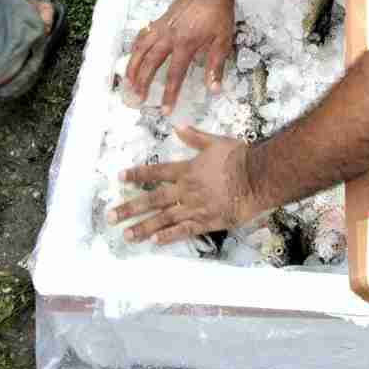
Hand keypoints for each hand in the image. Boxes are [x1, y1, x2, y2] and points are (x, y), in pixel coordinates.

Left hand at [107, 126, 260, 243]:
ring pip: (164, 219)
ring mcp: (195, 207)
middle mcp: (186, 190)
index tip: (120, 177)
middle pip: (153, 200)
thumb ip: (195, 137)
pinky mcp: (207, 221)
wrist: (256, 177)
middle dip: (131, 208)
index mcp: (186, 169)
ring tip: (127, 235)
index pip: (156, 172)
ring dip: (144, 227)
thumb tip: (178, 127)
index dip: (137, 175)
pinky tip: (155, 241)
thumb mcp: (216, 141)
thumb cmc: (238, 156)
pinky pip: (184, 230)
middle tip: (111, 217)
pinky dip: (169, 236)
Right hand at [126, 0, 234, 112]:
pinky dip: (135, 47)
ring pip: (141, 49)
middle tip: (138, 99)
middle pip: (150, 63)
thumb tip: (214, 89)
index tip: (165, 109)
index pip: (174, 74)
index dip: (169, 93)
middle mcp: (170, 36)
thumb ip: (216, 65)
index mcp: (186, 43)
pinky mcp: (159, 19)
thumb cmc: (219, 13)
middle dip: (142, 83)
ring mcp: (162, 26)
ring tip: (128, 83)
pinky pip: (142, 35)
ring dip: (132, 67)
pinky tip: (133, 56)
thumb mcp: (223, 40)